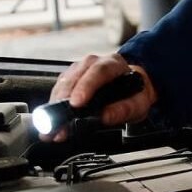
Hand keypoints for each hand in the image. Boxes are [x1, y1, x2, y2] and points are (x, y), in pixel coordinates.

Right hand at [41, 53, 157, 141]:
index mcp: (113, 64)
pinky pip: (58, 90)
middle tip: (60, 123)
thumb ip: (124, 110)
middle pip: (75, 77)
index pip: (98, 72)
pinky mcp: (69, 78)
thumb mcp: (138, 103)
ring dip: (56, 106)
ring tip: (53, 128)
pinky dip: (54, 106)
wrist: (133, 86)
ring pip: (63, 84)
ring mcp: (79, 69)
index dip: (85, 87)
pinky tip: (52, 121)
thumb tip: (104, 117)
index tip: (76, 103)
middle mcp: (93, 63)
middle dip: (64, 101)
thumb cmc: (134, 93)